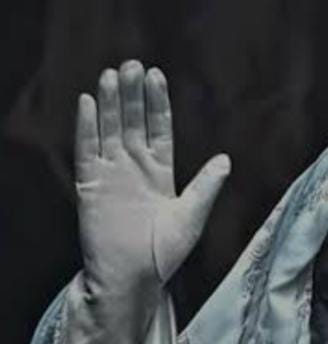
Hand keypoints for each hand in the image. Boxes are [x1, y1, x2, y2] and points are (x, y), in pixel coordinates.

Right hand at [75, 59, 230, 298]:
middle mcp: (134, 168)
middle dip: (132, 94)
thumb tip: (226, 160)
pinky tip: (86, 102)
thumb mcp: (191, 218)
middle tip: (132, 64)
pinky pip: (87, 150)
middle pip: (132, 122)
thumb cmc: (163, 255)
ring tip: (111, 74)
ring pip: (109, 130)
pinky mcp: (91, 185)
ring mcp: (111, 175)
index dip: (157, 103)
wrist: (131, 279)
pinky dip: (86, 127)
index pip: (159, 129)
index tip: (156, 76)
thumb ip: (205, 187)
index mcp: (160, 173)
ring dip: (109, 103)